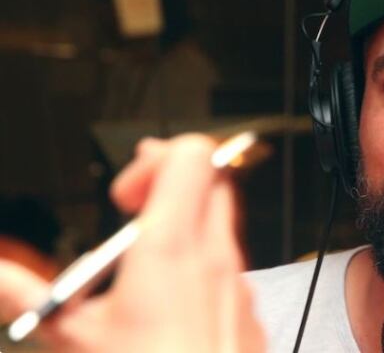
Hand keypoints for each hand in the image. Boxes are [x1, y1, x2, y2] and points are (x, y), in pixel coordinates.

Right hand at [0, 134, 265, 352]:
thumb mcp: (73, 336)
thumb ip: (28, 293)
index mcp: (172, 248)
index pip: (191, 156)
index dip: (156, 159)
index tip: (125, 194)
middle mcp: (215, 257)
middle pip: (212, 180)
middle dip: (172, 183)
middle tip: (136, 208)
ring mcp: (238, 284)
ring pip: (223, 224)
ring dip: (187, 227)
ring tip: (145, 263)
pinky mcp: (247, 312)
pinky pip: (231, 269)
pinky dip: (204, 267)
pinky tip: (173, 304)